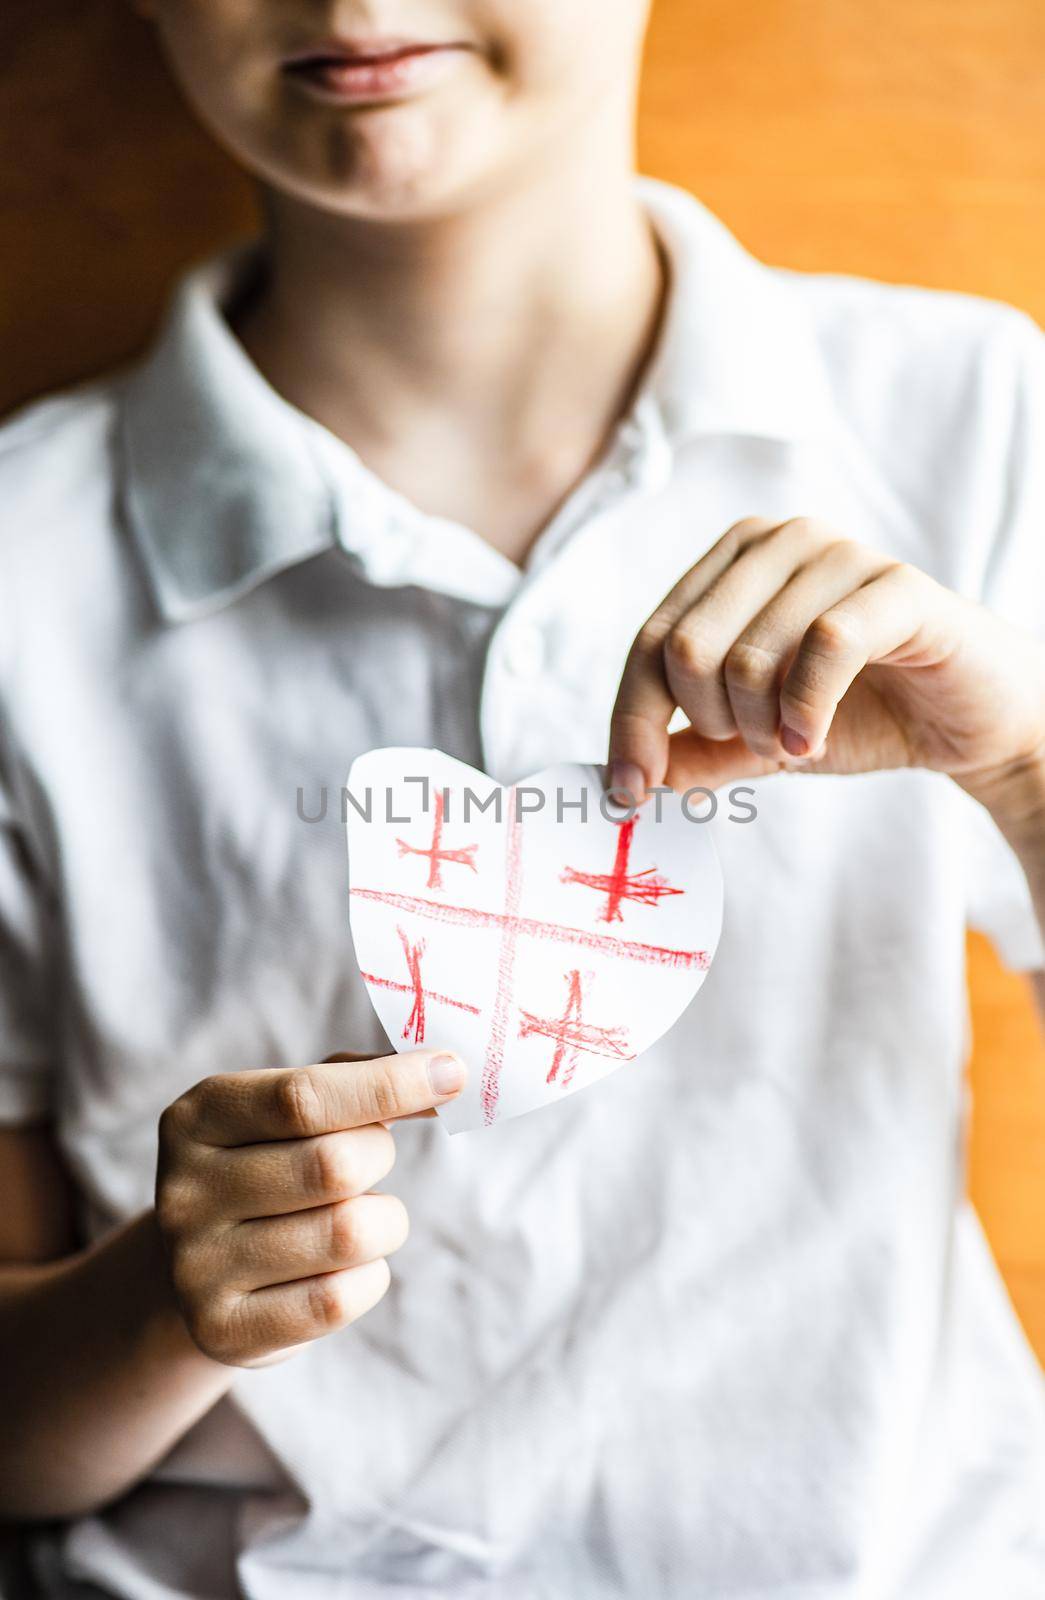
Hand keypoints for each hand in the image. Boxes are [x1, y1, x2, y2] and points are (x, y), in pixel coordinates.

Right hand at [155, 1048, 464, 1366]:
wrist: (200, 1271)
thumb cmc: (271, 1167)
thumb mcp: (290, 1112)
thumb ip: (358, 1082)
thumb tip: (444, 1078)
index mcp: (198, 1118)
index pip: (304, 1097)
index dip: (388, 1085)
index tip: (455, 1073)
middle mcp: (185, 1192)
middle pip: (333, 1165)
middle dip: (379, 1156)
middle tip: (371, 1159)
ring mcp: (197, 1267)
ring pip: (348, 1235)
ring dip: (383, 1221)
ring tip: (357, 1215)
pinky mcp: (223, 1331)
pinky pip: (338, 1301)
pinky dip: (369, 1278)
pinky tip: (345, 1267)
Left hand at [608, 516, 1044, 812]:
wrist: (967, 720)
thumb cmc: (860, 713)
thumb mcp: (758, 742)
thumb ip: (694, 753)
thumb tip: (624, 779)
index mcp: (732, 561)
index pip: (650, 643)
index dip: (632, 723)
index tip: (628, 792)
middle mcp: (779, 541)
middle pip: (686, 649)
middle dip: (711, 724)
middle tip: (757, 747)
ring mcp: (839, 555)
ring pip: (748, 657)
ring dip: (761, 729)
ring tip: (795, 743)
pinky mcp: (898, 586)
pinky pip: (822, 648)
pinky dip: (805, 714)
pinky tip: (811, 742)